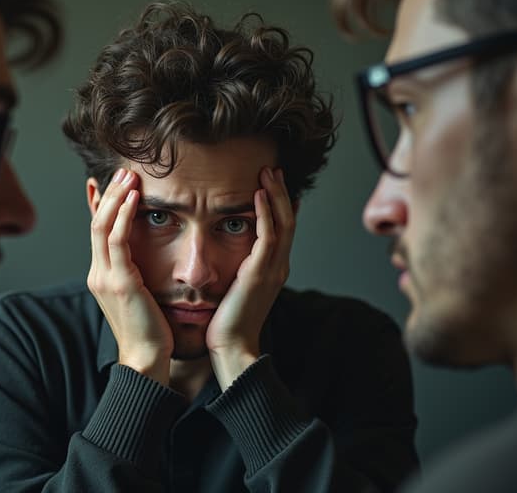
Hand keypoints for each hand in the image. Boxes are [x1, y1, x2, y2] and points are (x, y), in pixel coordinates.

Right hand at [87, 168, 172, 384]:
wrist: (146, 360)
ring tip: (129, 175)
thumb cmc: (149, 330)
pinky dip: (123, 215)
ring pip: (102, 226)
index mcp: (102, 276)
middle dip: (109, 194)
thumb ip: (135, 273)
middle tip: (122, 171)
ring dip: (116, 197)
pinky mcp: (119, 282)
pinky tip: (135, 198)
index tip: (106, 182)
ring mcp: (105, 277)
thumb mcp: (138, 296)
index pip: (98, 232)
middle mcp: (98, 273)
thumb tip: (145, 257)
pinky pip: (117, 240)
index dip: (100, 204)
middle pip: (96, 223)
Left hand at [206, 167, 294, 388]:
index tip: (271, 183)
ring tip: (268, 172)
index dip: (280, 204)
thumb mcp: (237, 289)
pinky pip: (267, 236)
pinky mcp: (260, 273)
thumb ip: (239, 269)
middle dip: (281, 192)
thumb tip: (229, 255)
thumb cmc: (228, 322)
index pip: (282, 228)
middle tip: (273, 169)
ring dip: (276, 195)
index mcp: (273, 269)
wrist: (232, 348)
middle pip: (288, 220)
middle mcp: (278, 266)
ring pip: (283, 223)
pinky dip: (265, 213)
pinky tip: (258, 195)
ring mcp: (272, 269)